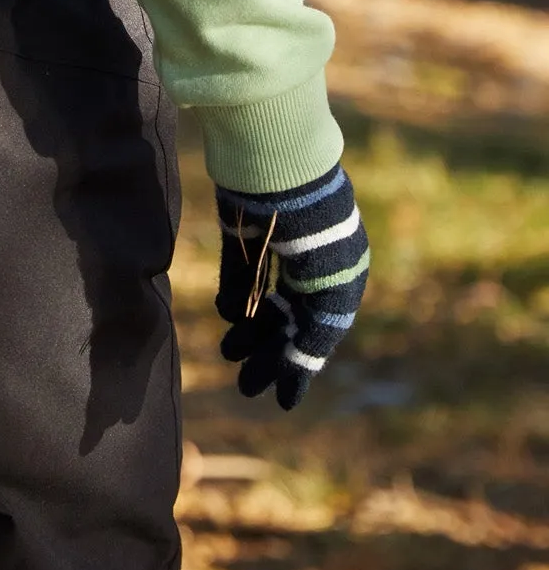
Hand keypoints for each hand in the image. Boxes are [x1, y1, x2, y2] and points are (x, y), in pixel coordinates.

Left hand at [214, 163, 368, 408]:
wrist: (280, 168)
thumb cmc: (315, 232)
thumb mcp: (326, 291)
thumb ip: (313, 333)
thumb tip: (297, 368)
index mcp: (341, 272)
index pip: (318, 330)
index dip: (299, 365)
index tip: (282, 401)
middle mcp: (310, 260)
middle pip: (287, 318)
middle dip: (267, 353)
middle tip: (244, 386)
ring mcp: (275, 244)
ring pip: (261, 299)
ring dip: (248, 330)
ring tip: (228, 354)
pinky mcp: (243, 228)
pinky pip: (240, 272)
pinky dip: (234, 297)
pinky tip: (228, 317)